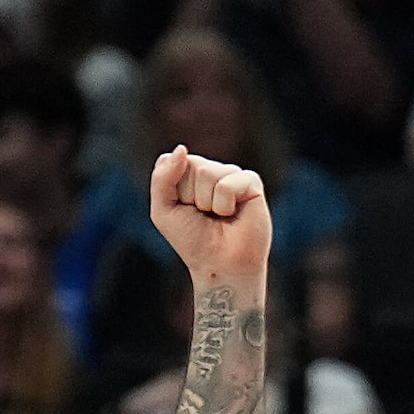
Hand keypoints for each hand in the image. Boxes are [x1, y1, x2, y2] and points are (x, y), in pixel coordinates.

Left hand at [148, 146, 271, 286]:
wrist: (219, 265)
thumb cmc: (192, 240)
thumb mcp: (163, 211)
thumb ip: (162, 178)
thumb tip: (182, 148)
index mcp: (189, 174)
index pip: (174, 162)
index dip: (174, 192)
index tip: (183, 211)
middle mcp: (212, 171)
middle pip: (191, 165)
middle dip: (189, 197)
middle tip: (202, 216)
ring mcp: (232, 174)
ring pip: (207, 173)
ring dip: (206, 203)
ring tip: (218, 217)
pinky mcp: (251, 182)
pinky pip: (227, 184)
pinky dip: (224, 205)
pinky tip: (232, 215)